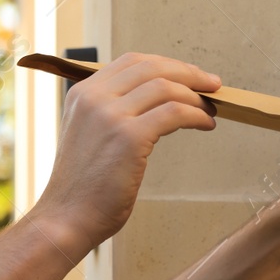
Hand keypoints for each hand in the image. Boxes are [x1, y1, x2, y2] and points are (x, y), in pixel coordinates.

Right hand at [34, 52, 220, 255]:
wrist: (66, 217)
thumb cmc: (82, 186)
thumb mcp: (88, 134)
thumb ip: (109, 112)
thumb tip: (155, 100)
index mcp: (82, 93)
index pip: (132, 62)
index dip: (166, 64)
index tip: (189, 74)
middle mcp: (94, 97)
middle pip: (152, 67)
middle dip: (189, 73)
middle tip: (212, 84)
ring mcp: (110, 115)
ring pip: (166, 87)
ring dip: (196, 97)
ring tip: (210, 111)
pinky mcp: (129, 137)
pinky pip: (174, 113)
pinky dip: (196, 116)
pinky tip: (205, 125)